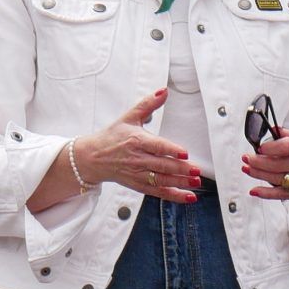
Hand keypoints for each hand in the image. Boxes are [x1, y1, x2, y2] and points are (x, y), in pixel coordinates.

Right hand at [73, 90, 200, 201]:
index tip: (185, 153)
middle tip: (196, 171)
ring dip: (180, 183)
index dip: (171, 150)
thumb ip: (148, 104)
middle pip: (161, 166)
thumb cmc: (112, 137)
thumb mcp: (129, 117)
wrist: (92, 157)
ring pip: (161, 181)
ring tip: (195, 182)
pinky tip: (188, 197)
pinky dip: (173, 196)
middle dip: (180, 169)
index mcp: (136, 141)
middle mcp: (137, 159)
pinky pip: (157, 192)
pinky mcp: (138, 185)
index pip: (156, 146)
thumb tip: (163, 91)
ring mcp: (138, 174)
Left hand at [245, 128, 288, 200]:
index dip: (269, 149)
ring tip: (247, 169)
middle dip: (259, 162)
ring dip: (259, 175)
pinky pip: (284, 194)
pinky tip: (254, 190)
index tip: (257, 149)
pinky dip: (267, 193)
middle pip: (279, 165)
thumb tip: (269, 130)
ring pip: (279, 179)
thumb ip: (285, 134)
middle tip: (246, 159)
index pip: (285, 147)